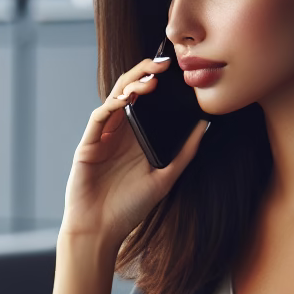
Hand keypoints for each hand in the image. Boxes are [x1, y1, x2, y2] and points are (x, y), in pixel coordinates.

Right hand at [61, 56, 208, 247]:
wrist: (100, 231)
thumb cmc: (129, 208)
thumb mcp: (165, 178)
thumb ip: (184, 153)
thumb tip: (205, 126)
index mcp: (136, 138)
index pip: (148, 101)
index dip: (159, 82)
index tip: (178, 70)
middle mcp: (119, 133)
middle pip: (131, 91)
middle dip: (146, 73)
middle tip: (165, 63)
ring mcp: (102, 138)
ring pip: (114, 99)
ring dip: (132, 84)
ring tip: (151, 79)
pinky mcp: (88, 145)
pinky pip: (99, 117)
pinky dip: (112, 104)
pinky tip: (127, 98)